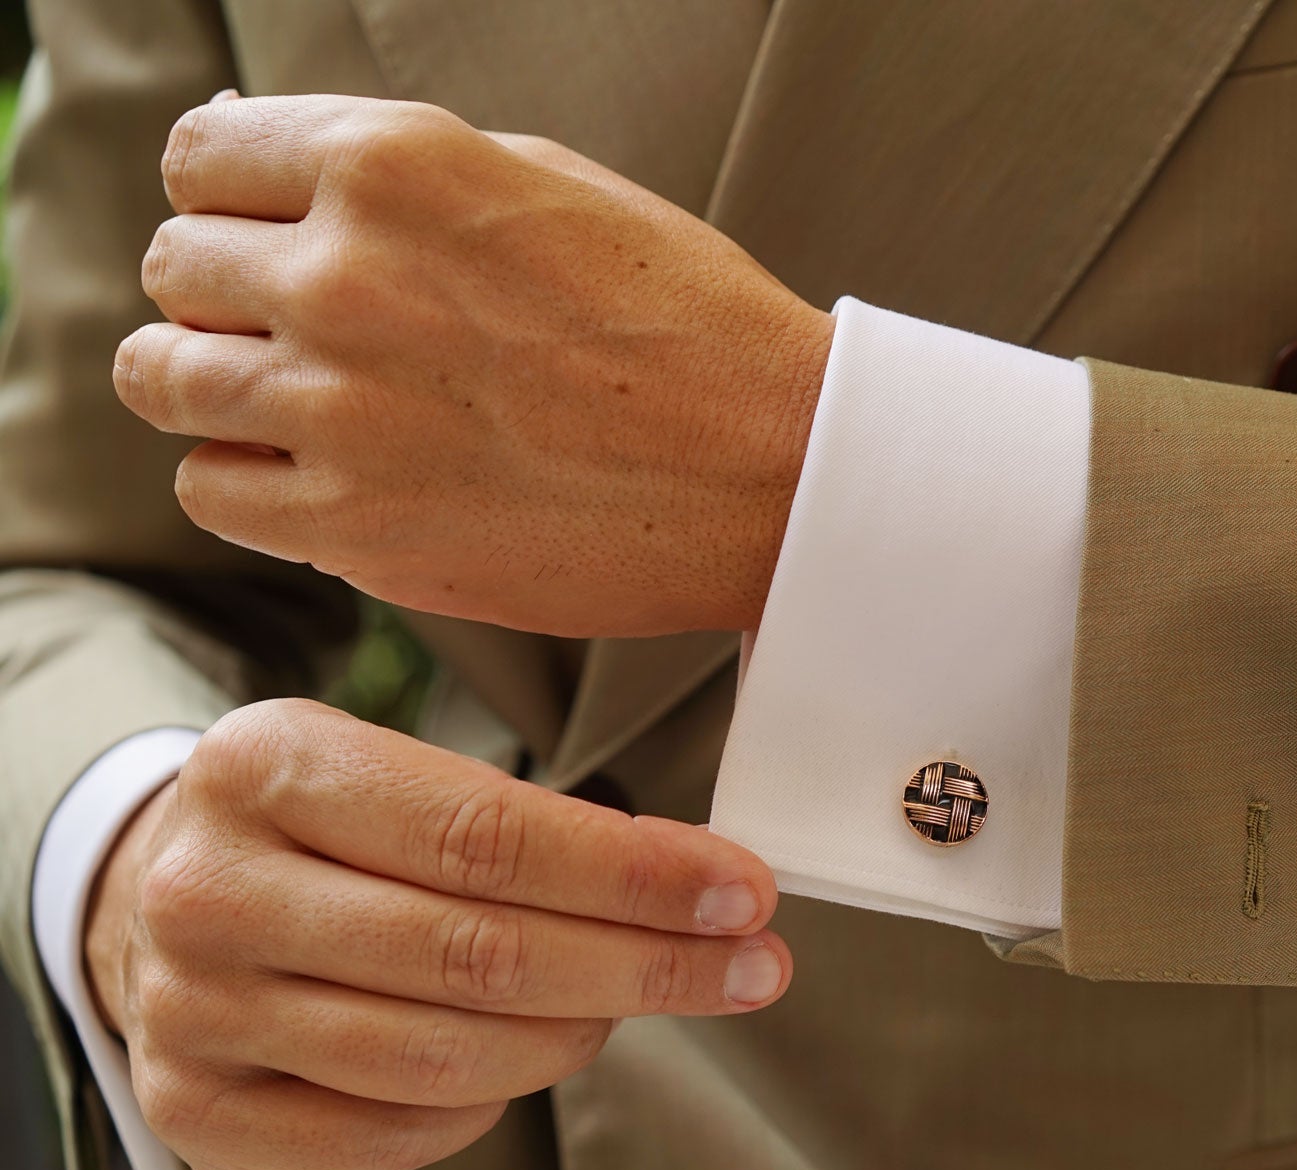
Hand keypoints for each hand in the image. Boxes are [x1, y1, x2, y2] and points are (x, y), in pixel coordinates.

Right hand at [83, 698, 788, 1169]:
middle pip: (477, 953)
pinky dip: (488, 1104)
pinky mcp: (196, 1108)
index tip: (743, 893)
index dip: (635, 875)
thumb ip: (526, 820)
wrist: (156, 897)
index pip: (486, 834)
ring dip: (577, 1035)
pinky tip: (527, 1055)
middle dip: (646, 965)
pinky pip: (393, 1131)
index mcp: (269, 765)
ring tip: (633, 1001)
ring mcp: (193, 1008)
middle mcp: (212, 888)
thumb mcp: (392, 770)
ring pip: (444, 1055)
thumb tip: (702, 882)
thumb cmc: (319, 829)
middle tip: (750, 967)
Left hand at [114, 94, 833, 637]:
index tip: (268, 238)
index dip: (231, 200)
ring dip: (216, 386)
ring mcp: (340, 408)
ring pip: (162, 380)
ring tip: (300, 405)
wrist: (776, 470)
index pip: (201, 158)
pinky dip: (248, 481)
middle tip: (305, 332)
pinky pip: (210, 489)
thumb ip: (396, 172)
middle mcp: (344, 276)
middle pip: (173, 269)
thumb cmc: (685, 323)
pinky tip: (326, 475)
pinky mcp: (356, 527)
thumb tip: (274, 179)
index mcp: (392, 165)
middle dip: (226, 294)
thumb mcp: (545, 185)